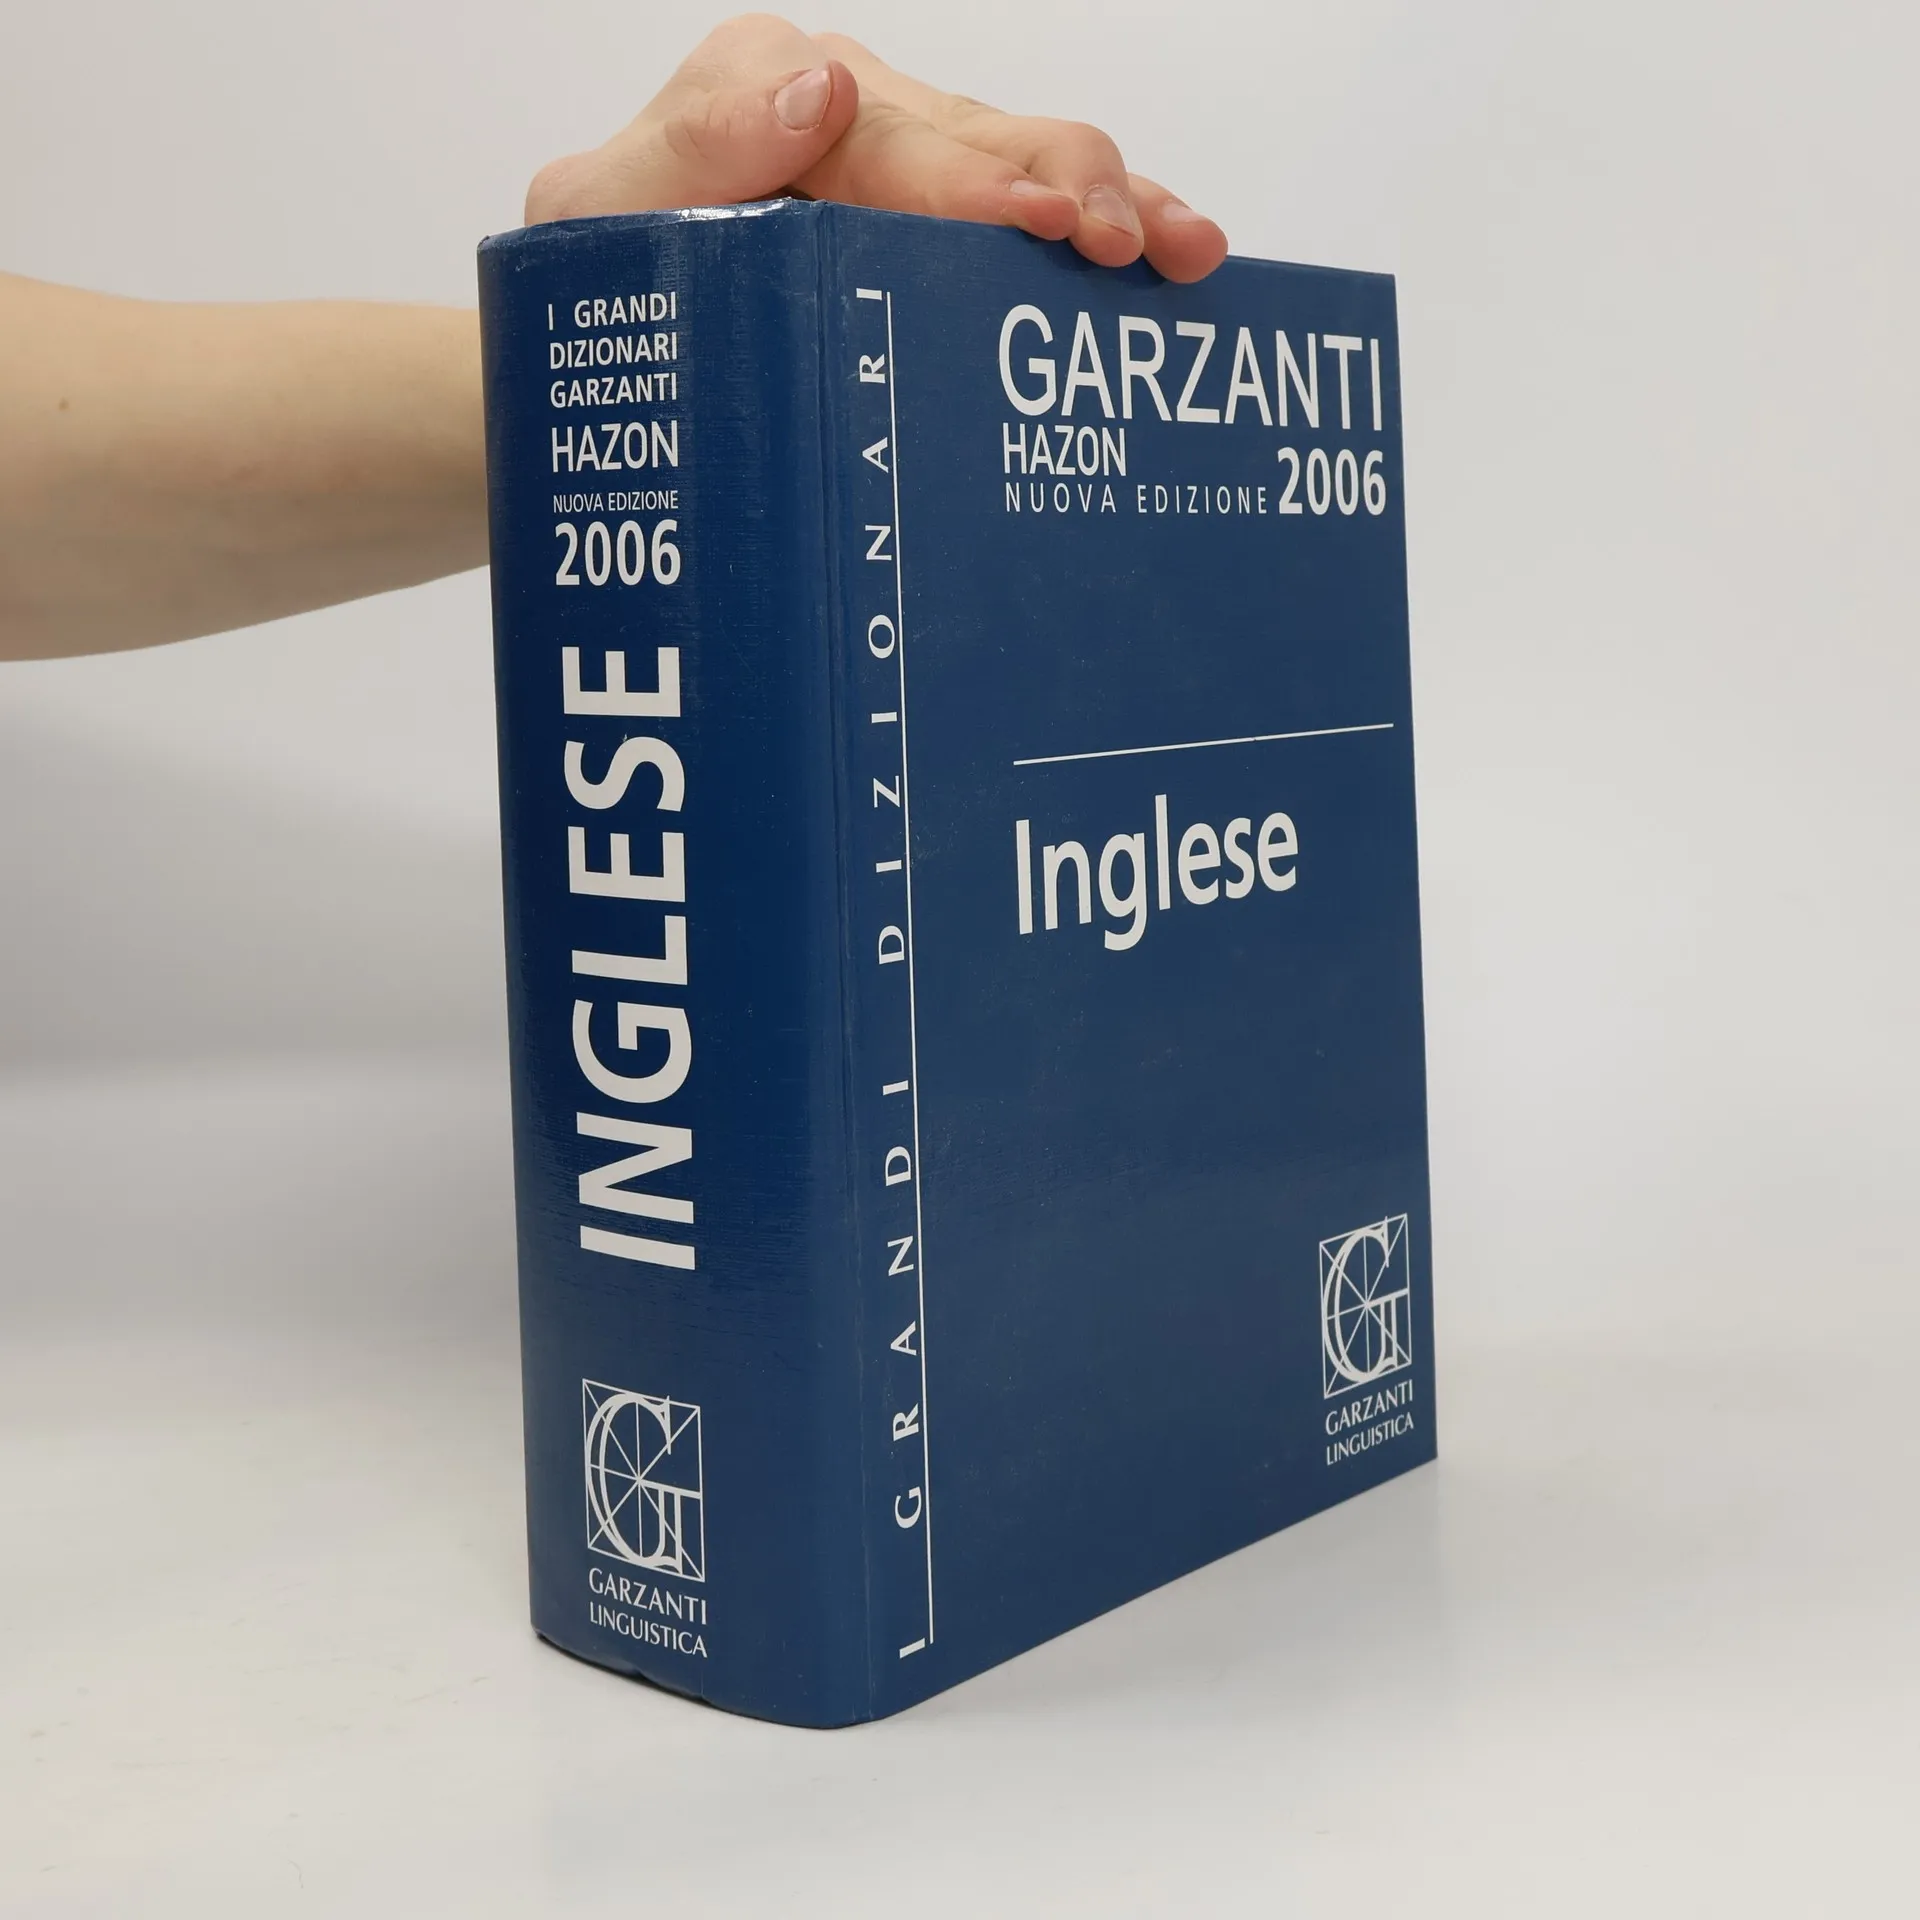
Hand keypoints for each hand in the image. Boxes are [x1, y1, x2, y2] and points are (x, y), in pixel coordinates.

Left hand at [525, 15, 1227, 283]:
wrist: (603, 342)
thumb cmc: (601, 276)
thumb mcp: (602, 214)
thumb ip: (692, 149)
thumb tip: (815, 96)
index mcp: (777, 89)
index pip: (896, 137)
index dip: (977, 180)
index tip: (1035, 221)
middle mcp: (858, 111)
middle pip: (993, 137)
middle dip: (1073, 186)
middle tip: (1127, 248)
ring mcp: (912, 164)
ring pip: (1038, 165)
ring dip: (1120, 204)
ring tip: (1188, 252)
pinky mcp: (944, 219)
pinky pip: (1037, 212)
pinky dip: (1110, 230)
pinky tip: (1172, 260)